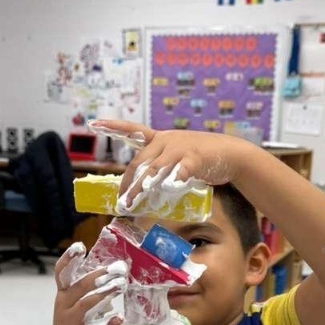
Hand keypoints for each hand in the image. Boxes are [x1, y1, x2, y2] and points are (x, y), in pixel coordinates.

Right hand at [49, 244, 127, 324]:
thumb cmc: (73, 319)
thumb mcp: (74, 301)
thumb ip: (88, 286)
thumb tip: (112, 269)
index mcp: (64, 293)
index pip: (62, 273)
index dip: (69, 259)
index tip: (80, 246)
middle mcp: (64, 304)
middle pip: (80, 286)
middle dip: (99, 276)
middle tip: (118, 269)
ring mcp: (71, 321)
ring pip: (86, 304)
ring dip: (105, 293)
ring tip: (121, 285)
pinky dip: (108, 323)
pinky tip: (120, 317)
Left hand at [90, 119, 248, 207]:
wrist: (231, 153)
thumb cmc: (200, 159)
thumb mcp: (176, 158)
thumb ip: (160, 169)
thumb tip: (142, 189)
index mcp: (160, 139)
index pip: (133, 131)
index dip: (113, 126)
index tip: (93, 122)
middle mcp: (167, 141)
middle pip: (141, 161)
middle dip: (129, 183)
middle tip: (122, 202)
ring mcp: (181, 148)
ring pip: (156, 168)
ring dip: (143, 185)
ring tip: (134, 200)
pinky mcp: (195, 158)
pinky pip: (182, 169)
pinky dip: (175, 178)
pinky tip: (170, 185)